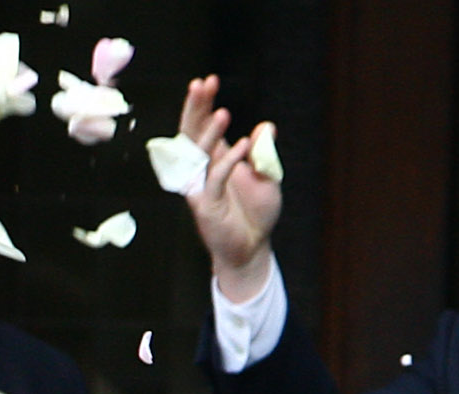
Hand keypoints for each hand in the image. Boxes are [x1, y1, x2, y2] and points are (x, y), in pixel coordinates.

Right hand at [177, 76, 285, 298]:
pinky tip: (242, 145)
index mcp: (215, 158)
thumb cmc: (256, 213)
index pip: (202, 124)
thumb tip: (265, 127)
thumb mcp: (267, 175)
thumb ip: (263, 151)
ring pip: (197, 154)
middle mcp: (203, 169)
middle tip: (202, 83)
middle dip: (196, 108)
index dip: (203, 103)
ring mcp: (201, 187)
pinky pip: (215, 179)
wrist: (253, 248)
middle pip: (191, 132)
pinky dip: (228, 162)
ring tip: (222, 111)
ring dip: (208, 132)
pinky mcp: (206, 206)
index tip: (208, 80)